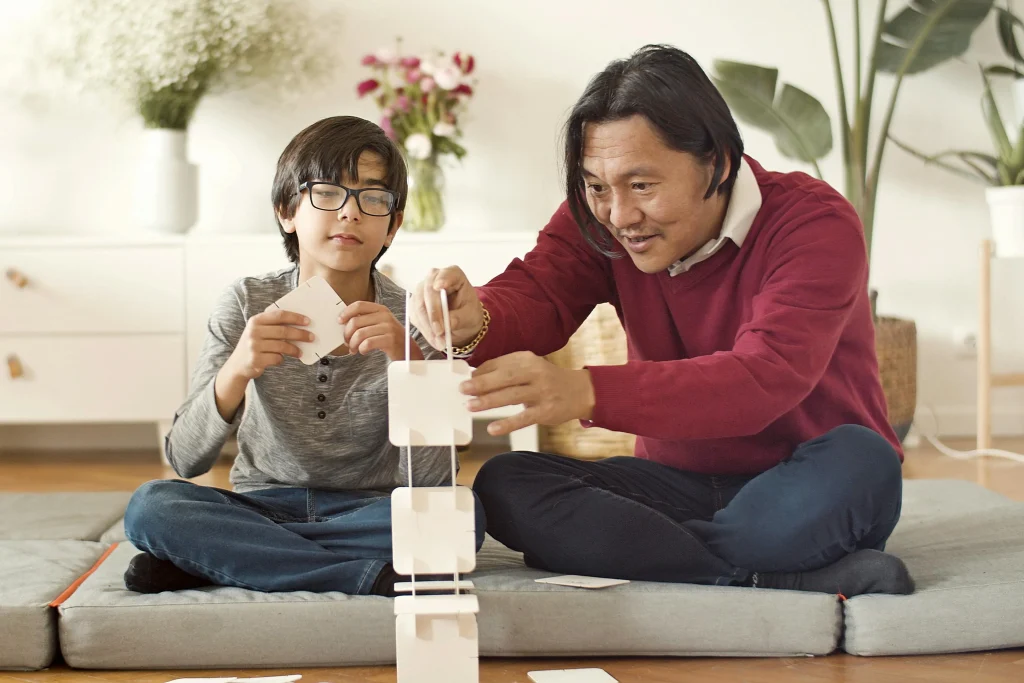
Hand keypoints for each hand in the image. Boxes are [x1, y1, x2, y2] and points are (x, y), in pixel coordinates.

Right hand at [227, 308, 311, 380]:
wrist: (237, 365)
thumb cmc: (254, 345)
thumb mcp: (258, 331)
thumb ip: (273, 326)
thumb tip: (300, 325)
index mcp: (255, 321)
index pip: (279, 315)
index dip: (295, 317)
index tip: (308, 321)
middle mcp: (253, 332)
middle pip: (283, 331)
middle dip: (300, 334)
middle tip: (311, 337)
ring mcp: (254, 346)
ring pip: (282, 346)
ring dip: (294, 350)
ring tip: (300, 352)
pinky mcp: (256, 360)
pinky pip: (277, 358)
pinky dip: (281, 359)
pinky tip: (281, 359)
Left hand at [339, 301, 422, 360]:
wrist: (409, 351)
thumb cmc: (390, 338)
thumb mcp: (380, 324)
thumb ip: (365, 320)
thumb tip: (344, 322)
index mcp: (381, 309)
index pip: (358, 305)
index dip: (346, 313)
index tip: (339, 321)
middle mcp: (385, 316)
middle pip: (355, 321)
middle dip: (347, 334)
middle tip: (347, 342)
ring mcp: (388, 327)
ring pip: (359, 334)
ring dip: (353, 344)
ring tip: (354, 349)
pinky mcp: (390, 340)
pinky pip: (367, 344)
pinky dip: (361, 349)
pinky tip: (363, 351)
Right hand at [410, 266, 483, 349]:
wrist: (461, 320)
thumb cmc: (468, 312)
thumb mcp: (471, 316)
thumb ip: (460, 318)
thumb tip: (448, 323)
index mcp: (453, 275)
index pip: (446, 274)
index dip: (442, 278)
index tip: (439, 286)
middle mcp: (434, 278)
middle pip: (428, 292)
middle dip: (433, 314)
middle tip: (440, 332)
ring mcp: (422, 290)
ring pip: (418, 306)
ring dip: (428, 326)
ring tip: (440, 341)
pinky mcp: (415, 304)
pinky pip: (415, 317)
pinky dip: (425, 330)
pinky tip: (434, 339)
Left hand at [460, 351, 595, 435]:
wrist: (581, 391)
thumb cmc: (547, 380)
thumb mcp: (529, 368)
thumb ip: (506, 370)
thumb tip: (475, 377)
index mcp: (527, 359)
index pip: (500, 364)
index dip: (481, 372)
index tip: (465, 380)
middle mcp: (535, 373)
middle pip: (505, 377)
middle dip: (482, 384)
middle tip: (463, 390)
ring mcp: (542, 392)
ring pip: (512, 396)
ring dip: (489, 401)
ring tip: (470, 406)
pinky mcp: (546, 411)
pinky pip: (523, 418)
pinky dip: (507, 424)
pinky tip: (492, 428)